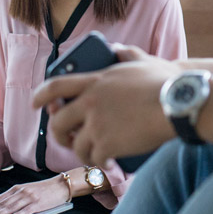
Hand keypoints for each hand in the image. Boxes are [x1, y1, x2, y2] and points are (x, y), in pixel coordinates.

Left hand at [0, 177, 71, 213]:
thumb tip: (0, 211)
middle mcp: (21, 192)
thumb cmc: (44, 190)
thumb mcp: (27, 191)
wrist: (62, 184)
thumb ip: (15, 199)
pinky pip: (26, 211)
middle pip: (2, 204)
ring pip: (11, 207)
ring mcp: (30, 197)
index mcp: (17, 189)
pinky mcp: (38, 204)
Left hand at [33, 46, 179, 166]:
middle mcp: (90, 102)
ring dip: (82, 153)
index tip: (35, 105)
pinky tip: (108, 164)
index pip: (56, 86)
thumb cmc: (165, 81)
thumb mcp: (142, 60)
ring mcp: (97, 124)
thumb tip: (116, 49)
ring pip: (76, 145)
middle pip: (58, 121)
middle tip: (66, 139)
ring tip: (92, 155)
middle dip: (58, 134)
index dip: (41, 96)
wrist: (177, 104)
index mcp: (95, 81)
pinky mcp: (107, 144)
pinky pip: (95, 159)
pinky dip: (100, 163)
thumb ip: (126, 53)